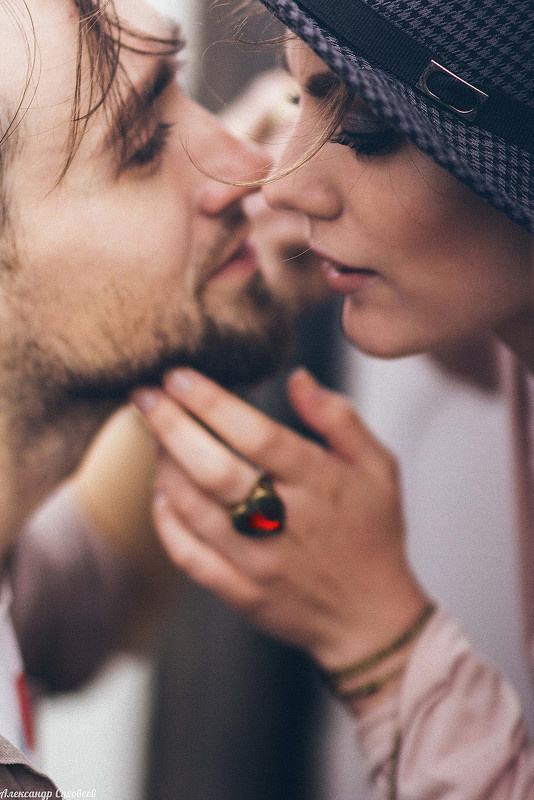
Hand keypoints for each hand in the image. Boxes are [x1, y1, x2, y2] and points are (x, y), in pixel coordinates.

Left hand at [133, 368, 426, 671]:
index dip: (212, 403)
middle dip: (171, 427)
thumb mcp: (378, 467)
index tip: (178, 376)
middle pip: (215, 471)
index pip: (258, 435)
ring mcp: (260, 562)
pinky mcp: (242, 593)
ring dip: (165, 468)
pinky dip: (166, 522)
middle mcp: (287, 522)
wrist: (371, 619)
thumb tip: (298, 378)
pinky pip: (189, 557)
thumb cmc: (374, 533)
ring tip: (152, 436)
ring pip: (195, 510)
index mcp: (321, 483)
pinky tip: (159, 493)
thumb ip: (339, 419)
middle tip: (144, 396)